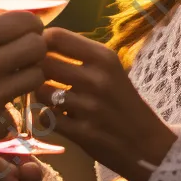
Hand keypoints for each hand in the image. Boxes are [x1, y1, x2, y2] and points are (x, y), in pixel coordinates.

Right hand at [0, 11, 45, 171]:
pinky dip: (5, 111)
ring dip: (26, 77)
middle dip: (34, 48)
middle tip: (22, 55)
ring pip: (36, 78)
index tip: (25, 31)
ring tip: (8, 81)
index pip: (24, 20)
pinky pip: (15, 111)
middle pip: (38, 47)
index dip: (29, 25)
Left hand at [36, 27, 177, 180]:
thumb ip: (79, 55)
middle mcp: (97, 79)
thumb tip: (40, 41)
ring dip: (39, 93)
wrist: (146, 144)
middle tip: (33, 74)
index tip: (36, 50)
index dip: (39, 42)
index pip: (56, 37)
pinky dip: (46, 116)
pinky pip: (45, 117)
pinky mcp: (82, 133)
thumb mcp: (110, 69)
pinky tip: (56, 116)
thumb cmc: (122, 101)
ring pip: (40, 91)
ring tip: (48, 96)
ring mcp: (89, 107)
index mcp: (104, 57)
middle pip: (43, 62)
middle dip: (33, 68)